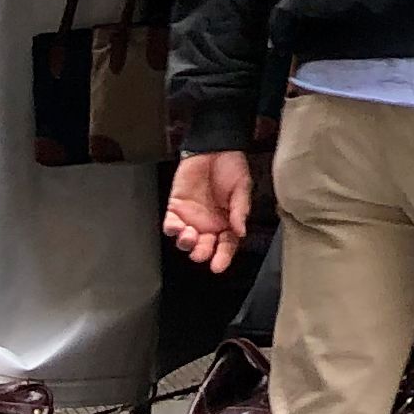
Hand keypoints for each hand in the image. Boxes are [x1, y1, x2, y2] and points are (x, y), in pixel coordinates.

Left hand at [164, 151, 252, 272]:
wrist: (214, 147)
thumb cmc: (232, 166)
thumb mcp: (242, 187)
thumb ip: (240, 209)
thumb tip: (241, 231)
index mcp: (227, 222)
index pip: (226, 245)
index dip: (222, 257)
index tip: (218, 266)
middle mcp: (209, 224)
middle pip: (204, 246)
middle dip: (202, 252)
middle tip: (201, 253)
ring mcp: (191, 218)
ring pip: (185, 240)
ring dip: (186, 243)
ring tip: (190, 237)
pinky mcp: (175, 208)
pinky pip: (171, 225)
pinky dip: (172, 229)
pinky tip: (176, 227)